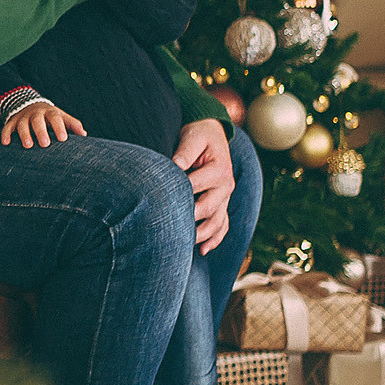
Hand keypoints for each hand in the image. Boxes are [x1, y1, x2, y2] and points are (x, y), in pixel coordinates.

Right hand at [2, 103, 86, 147]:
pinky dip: (6, 134)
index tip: (63, 138)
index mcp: (50, 112)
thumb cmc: (50, 117)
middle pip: (37, 120)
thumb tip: (84, 134)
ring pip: (22, 124)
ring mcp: (23, 117)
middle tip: (45, 144)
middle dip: (40, 131)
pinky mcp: (12, 121)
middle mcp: (36, 113)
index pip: (55, 118)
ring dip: (24, 134)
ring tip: (28, 145)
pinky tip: (6, 143)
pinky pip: (7, 127)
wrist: (29, 104)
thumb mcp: (61, 117)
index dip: (59, 127)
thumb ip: (72, 124)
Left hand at [172, 118, 235, 253]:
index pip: (194, 187)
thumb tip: (175, 167)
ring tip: (183, 245)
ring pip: (216, 222)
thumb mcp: (193, 137)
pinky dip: (215, 239)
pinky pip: (223, 225)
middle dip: (187, 219)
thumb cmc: (199, 135)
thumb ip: (185, 151)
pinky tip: (203, 251)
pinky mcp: (222, 203)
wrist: (213, 133)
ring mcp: (225, 198)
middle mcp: (226, 186)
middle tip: (164, 230)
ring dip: (201, 235)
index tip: (158, 201)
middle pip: (206, 209)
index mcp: (220, 171)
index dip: (177, 194)